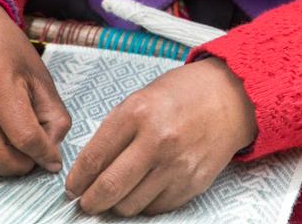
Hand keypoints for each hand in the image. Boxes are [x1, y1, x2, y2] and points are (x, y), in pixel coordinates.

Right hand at [0, 1, 70, 175]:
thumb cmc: (11, 51)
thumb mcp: (42, 78)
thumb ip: (54, 117)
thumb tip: (51, 152)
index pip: (25, 136)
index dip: (45, 155)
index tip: (54, 161)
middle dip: (22, 167)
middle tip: (35, 157)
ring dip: (4, 165)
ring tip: (19, 147)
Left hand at [65, 57, 257, 215]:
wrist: (228, 97)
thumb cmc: (181, 94)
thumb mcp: (140, 97)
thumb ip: (114, 130)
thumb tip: (91, 166)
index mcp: (137, 113)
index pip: (94, 158)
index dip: (77, 180)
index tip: (73, 187)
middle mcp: (157, 141)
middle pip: (109, 189)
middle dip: (90, 202)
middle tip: (86, 201)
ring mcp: (177, 165)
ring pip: (130, 206)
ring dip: (116, 205)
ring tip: (117, 194)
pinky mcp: (193, 183)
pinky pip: (156, 207)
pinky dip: (144, 203)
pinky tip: (144, 188)